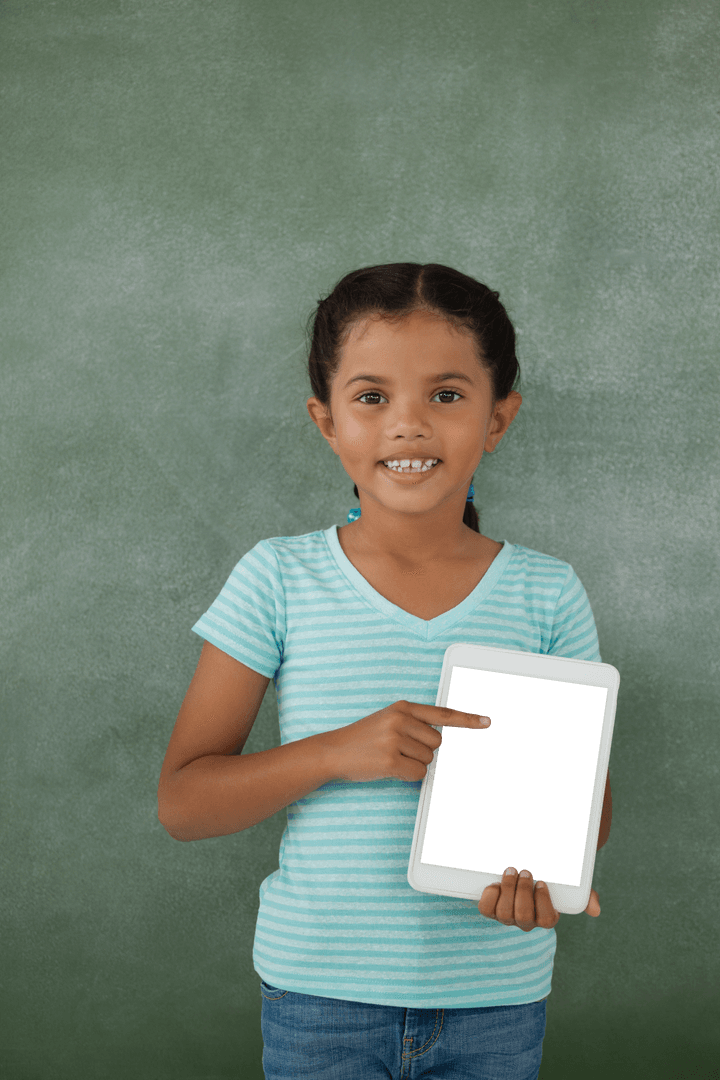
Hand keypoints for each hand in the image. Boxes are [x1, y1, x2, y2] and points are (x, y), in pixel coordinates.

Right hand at [320, 700, 490, 783]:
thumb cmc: (363, 738)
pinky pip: (418, 774)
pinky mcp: (391, 760)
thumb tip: (441, 740)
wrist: (333, 751)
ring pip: (429, 760)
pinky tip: (390, 769)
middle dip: (424, 751)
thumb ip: (413, 724)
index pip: (443, 714)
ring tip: (390, 757)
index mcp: (403, 707)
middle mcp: (401, 720)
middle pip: (438, 743)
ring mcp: (395, 739)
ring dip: (414, 764)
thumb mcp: (388, 720)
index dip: (467, 720)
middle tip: (400, 750)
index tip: (487, 722)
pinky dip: (408, 776)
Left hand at [478, 867, 601, 930]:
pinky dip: (490, 896)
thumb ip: (584, 895)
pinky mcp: (491, 910)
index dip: (543, 902)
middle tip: (525, 870)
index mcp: (545, 917)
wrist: (521, 873)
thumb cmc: (546, 882)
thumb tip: (595, 909)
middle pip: (524, 915)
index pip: (546, 920)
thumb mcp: (566, 887)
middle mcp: (526, 921)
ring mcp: (507, 917)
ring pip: (505, 913)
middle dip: (523, 892)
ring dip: (508, 889)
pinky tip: (495, 884)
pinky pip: (486, 910)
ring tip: (511, 871)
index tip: (542, 882)